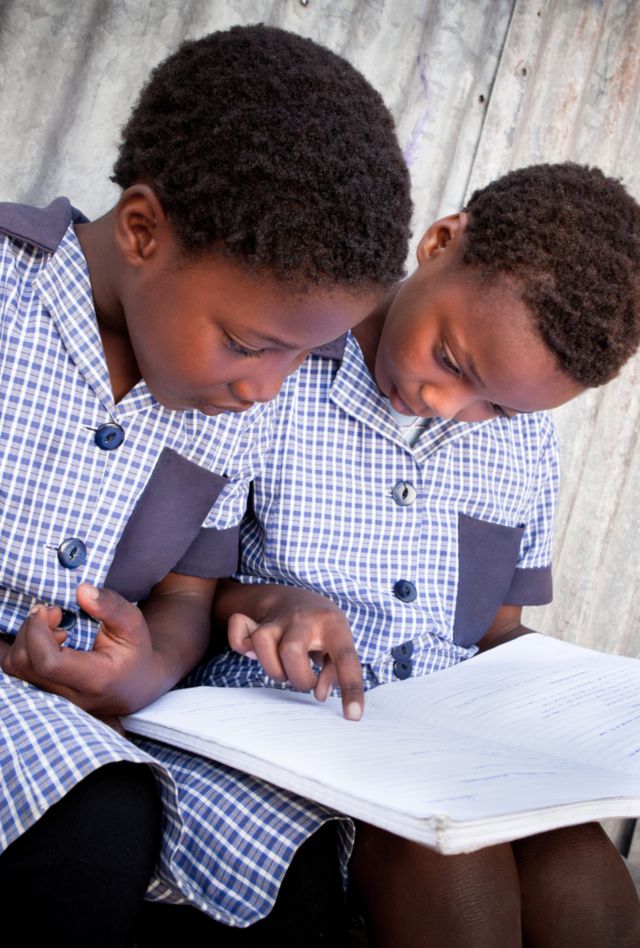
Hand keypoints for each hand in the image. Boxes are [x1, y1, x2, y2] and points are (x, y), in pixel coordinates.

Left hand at [0, 584, 155, 714]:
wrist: (134, 686)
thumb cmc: (134, 651)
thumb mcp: (133, 623)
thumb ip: (111, 606)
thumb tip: (81, 590)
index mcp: (96, 679)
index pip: (49, 663)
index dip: (38, 632)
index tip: (50, 610)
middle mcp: (71, 696)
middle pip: (25, 663)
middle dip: (30, 629)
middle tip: (54, 612)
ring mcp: (55, 699)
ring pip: (15, 669)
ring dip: (25, 639)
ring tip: (52, 626)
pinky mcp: (44, 694)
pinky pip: (16, 672)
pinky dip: (22, 648)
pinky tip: (44, 638)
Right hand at [227, 588, 364, 720]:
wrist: (296, 596)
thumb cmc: (322, 629)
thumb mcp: (339, 643)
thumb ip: (336, 671)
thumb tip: (320, 695)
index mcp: (332, 624)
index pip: (345, 657)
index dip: (350, 688)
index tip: (353, 716)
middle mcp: (303, 618)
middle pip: (291, 651)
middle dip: (298, 678)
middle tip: (306, 680)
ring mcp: (277, 619)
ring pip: (262, 642)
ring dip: (272, 668)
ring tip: (284, 670)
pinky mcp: (255, 622)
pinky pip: (238, 635)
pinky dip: (240, 645)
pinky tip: (253, 652)